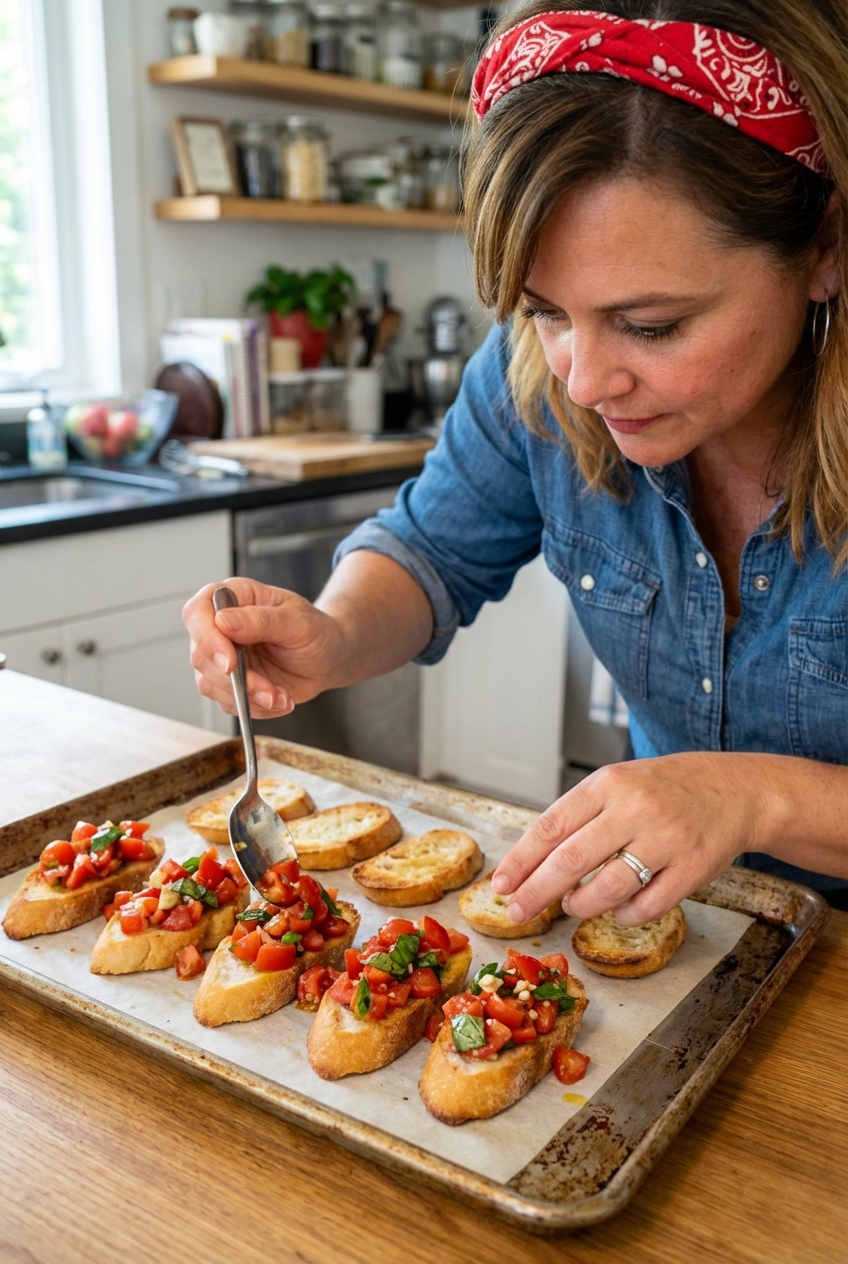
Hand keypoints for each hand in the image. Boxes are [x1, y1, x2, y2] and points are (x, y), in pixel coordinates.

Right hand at [182, 577, 344, 718]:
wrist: (329, 660)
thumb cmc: (316, 632)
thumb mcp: (299, 622)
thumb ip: (262, 620)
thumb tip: (223, 621)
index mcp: (235, 597)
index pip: (198, 612)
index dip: (207, 638)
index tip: (230, 663)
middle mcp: (221, 626)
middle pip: (200, 655)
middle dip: (235, 680)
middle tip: (268, 691)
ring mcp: (222, 656)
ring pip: (209, 683)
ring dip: (246, 697)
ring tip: (280, 696)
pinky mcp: (228, 683)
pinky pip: (226, 702)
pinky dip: (254, 708)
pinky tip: (279, 700)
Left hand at [490, 753, 772, 926]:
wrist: (736, 790)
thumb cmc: (665, 789)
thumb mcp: (619, 783)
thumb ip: (581, 815)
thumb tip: (532, 860)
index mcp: (609, 784)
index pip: (551, 826)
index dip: (521, 860)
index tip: (501, 883)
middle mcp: (635, 809)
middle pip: (570, 861)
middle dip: (536, 892)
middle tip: (516, 912)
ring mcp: (665, 840)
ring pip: (606, 889)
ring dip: (580, 905)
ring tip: (572, 905)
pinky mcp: (692, 869)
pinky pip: (645, 906)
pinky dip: (624, 914)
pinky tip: (618, 908)